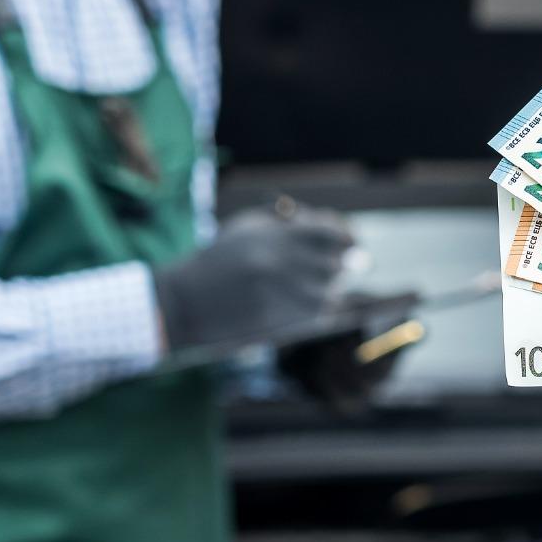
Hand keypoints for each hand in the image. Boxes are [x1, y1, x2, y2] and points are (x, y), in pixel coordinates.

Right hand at [152, 204, 352, 353]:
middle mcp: (277, 262)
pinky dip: (321, 308)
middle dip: (345, 264)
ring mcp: (276, 292)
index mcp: (272, 235)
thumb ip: (287, 224)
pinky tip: (317, 303)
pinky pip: (313, 313)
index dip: (346, 235)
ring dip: (333, 288)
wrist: (187, 299)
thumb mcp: (248, 228)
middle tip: (354, 263)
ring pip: (327, 292)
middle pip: (333, 263)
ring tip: (330, 286)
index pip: (327, 231)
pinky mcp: (273, 317)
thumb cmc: (219, 259)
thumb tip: (330, 226)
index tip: (353, 240)